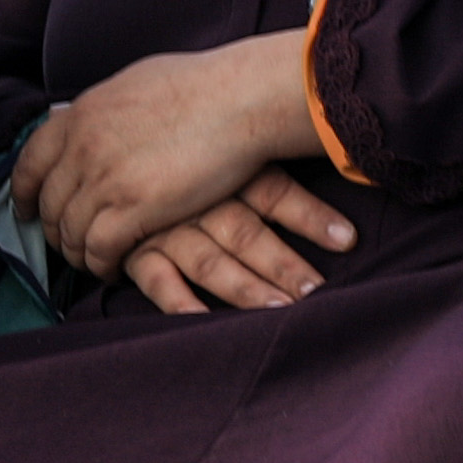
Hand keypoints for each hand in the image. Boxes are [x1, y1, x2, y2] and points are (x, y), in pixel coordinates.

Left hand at [21, 35, 326, 271]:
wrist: (240, 99)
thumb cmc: (205, 86)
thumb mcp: (136, 84)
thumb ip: (106, 110)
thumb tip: (98, 121)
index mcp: (82, 114)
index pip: (30, 161)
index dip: (24, 192)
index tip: (27, 210)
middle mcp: (83, 147)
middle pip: (50, 204)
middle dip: (55, 230)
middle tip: (69, 243)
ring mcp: (104, 180)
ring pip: (70, 233)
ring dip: (78, 253)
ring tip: (94, 261)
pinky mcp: (132, 210)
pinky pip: (98, 250)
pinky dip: (101, 265)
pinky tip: (113, 267)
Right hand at [119, 168, 359, 314]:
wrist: (114, 155)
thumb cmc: (186, 152)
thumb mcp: (227, 142)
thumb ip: (269, 150)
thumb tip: (333, 150)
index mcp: (224, 170)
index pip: (274, 191)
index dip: (311, 215)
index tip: (347, 240)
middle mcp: (198, 199)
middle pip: (246, 234)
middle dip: (284, 265)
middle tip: (316, 292)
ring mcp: (166, 227)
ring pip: (211, 262)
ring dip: (246, 288)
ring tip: (281, 310)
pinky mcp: (137, 251)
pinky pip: (159, 281)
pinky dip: (182, 303)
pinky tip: (206, 321)